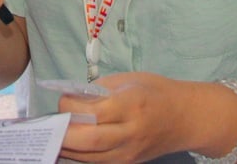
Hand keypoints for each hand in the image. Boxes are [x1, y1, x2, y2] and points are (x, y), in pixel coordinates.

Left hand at [59, 72, 185, 161]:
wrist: (185, 118)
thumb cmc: (155, 93)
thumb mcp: (127, 80)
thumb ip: (97, 90)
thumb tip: (69, 99)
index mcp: (131, 104)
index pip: (92, 112)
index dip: (70, 106)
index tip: (62, 98)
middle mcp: (131, 132)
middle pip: (88, 140)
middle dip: (63, 133)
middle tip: (50, 122)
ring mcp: (130, 152)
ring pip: (90, 157)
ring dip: (67, 147)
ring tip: (52, 134)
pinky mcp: (128, 163)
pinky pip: (97, 162)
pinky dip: (79, 155)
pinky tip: (68, 145)